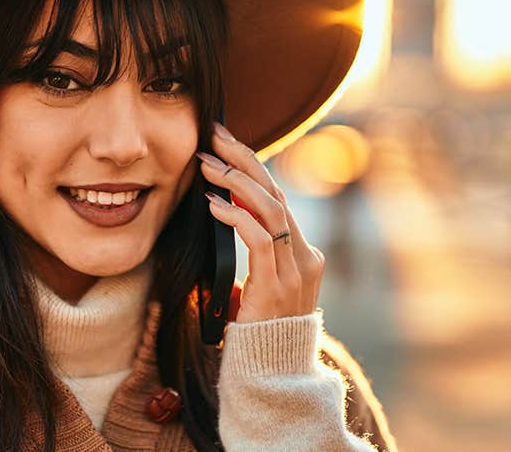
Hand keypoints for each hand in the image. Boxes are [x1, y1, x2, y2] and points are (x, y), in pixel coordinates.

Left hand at [196, 121, 325, 323]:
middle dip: (243, 159)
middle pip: (275, 192)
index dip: (251, 166)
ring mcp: (295, 270)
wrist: (271, 374)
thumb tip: (224, 219)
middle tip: (214, 136)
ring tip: (205, 167)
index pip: (277, 197)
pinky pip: (259, 238)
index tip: (224, 144)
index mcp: (302, 253)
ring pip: (269, 208)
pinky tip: (212, 205)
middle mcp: (304, 256)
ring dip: (235, 182)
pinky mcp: (277, 284)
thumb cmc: (257, 332)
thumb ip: (250, 255)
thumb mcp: (255, 286)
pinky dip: (235, 216)